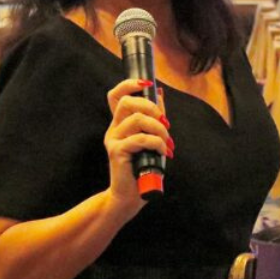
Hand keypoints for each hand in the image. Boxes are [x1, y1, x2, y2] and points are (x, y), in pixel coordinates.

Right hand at [104, 79, 172, 217]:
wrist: (132, 195)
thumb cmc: (145, 166)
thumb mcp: (153, 136)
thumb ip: (155, 116)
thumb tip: (159, 92)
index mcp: (121, 122)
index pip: (116, 95)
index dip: (129, 84)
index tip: (146, 83)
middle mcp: (114, 128)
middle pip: (126, 101)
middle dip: (150, 106)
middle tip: (164, 121)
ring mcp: (113, 139)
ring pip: (136, 119)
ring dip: (158, 128)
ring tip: (166, 142)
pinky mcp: (116, 152)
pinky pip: (140, 139)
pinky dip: (156, 143)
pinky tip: (162, 152)